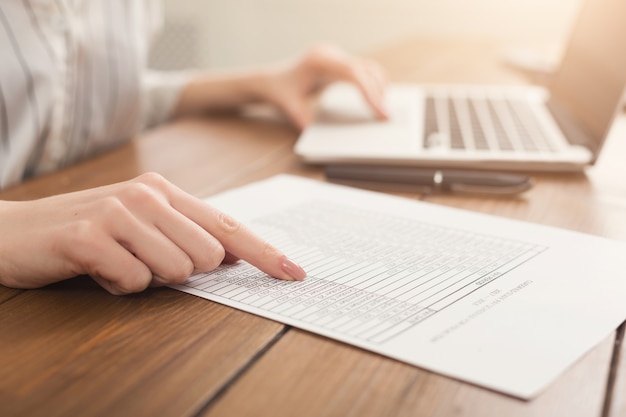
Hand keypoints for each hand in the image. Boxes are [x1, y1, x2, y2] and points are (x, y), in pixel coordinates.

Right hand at [0, 173, 305, 294]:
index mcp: (165, 192)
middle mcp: (146, 195)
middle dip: (182, 272)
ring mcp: (117, 213)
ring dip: (146, 278)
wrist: (14, 231)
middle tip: (143, 260)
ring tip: (118, 261)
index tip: (293, 273)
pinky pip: (132, 282)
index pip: (228, 226)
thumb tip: (231, 256)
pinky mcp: (89, 236)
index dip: (264, 252)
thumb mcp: (140, 225)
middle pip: (208, 256)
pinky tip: (96, 267)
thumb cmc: (87, 231)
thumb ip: (185, 234)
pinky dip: (117, 286)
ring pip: (174, 271)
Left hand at [261, 44, 388, 128]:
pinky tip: (375, 101)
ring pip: (368, 67)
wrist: (270, 79)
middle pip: (365, 69)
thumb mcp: (289, 107)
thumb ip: (302, 119)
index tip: (380, 111)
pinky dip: (371, 84)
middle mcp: (330, 53)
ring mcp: (335, 56)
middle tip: (386, 117)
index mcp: (319, 60)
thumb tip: (319, 137)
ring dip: (378, 87)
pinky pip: (362, 71)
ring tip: (382, 111)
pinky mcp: (338, 62)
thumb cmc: (279, 92)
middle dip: (378, 93)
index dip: (370, 92)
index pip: (353, 73)